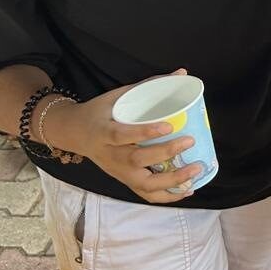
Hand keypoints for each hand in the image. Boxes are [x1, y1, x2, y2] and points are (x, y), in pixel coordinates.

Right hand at [46, 70, 204, 203]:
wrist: (74, 133)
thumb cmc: (99, 113)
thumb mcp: (117, 96)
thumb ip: (148, 86)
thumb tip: (182, 73)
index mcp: (103, 133)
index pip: (122, 135)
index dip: (145, 132)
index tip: (169, 126)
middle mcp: (110, 156)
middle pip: (136, 160)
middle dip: (165, 153)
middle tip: (189, 141)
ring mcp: (118, 172)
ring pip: (144, 184)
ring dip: (172, 181)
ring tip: (196, 169)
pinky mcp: (124, 181)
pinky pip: (146, 194)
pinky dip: (168, 196)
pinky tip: (188, 189)